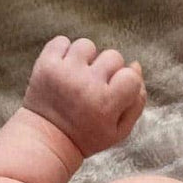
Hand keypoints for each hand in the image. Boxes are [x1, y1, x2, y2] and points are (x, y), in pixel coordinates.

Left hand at [23, 36, 145, 156]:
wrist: (46, 140)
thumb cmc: (87, 136)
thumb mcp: (118, 132)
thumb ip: (136, 103)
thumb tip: (135, 66)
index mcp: (106, 104)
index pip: (131, 76)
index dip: (126, 82)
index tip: (114, 94)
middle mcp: (86, 85)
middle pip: (113, 56)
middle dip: (108, 70)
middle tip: (95, 88)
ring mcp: (65, 73)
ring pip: (88, 45)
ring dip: (86, 59)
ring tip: (78, 77)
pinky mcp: (46, 65)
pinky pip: (62, 41)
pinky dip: (64, 52)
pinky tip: (64, 69)